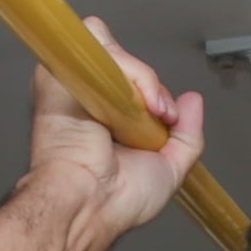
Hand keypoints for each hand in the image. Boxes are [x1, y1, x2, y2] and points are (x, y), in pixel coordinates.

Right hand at [20, 19, 207, 250]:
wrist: (91, 205)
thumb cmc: (117, 201)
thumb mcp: (169, 168)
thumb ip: (186, 134)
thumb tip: (193, 101)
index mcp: (102, 114)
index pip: (130, 77)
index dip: (152, 88)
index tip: (166, 117)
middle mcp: (85, 95)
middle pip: (119, 56)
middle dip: (149, 81)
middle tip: (159, 114)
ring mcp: (71, 82)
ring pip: (108, 44)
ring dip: (141, 75)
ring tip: (149, 110)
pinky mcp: (57, 75)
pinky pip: (96, 47)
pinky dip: (127, 68)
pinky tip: (136, 103)